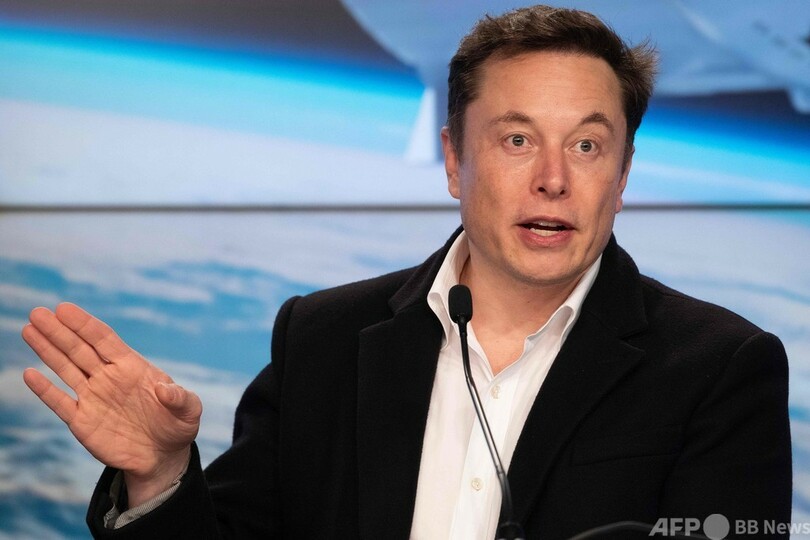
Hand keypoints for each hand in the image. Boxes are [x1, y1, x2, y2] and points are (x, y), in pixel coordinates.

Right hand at [22, 302, 201, 505]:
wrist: (162, 457)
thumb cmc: (177, 427)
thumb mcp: (189, 412)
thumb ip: (180, 398)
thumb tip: (165, 389)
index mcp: (132, 368)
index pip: (104, 340)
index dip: (85, 324)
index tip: (64, 309)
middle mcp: (109, 378)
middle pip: (80, 349)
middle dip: (59, 331)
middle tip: (38, 312)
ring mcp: (93, 397)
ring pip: (66, 369)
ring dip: (47, 350)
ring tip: (29, 328)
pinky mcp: (82, 421)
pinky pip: (60, 402)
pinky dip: (45, 389)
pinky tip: (29, 373)